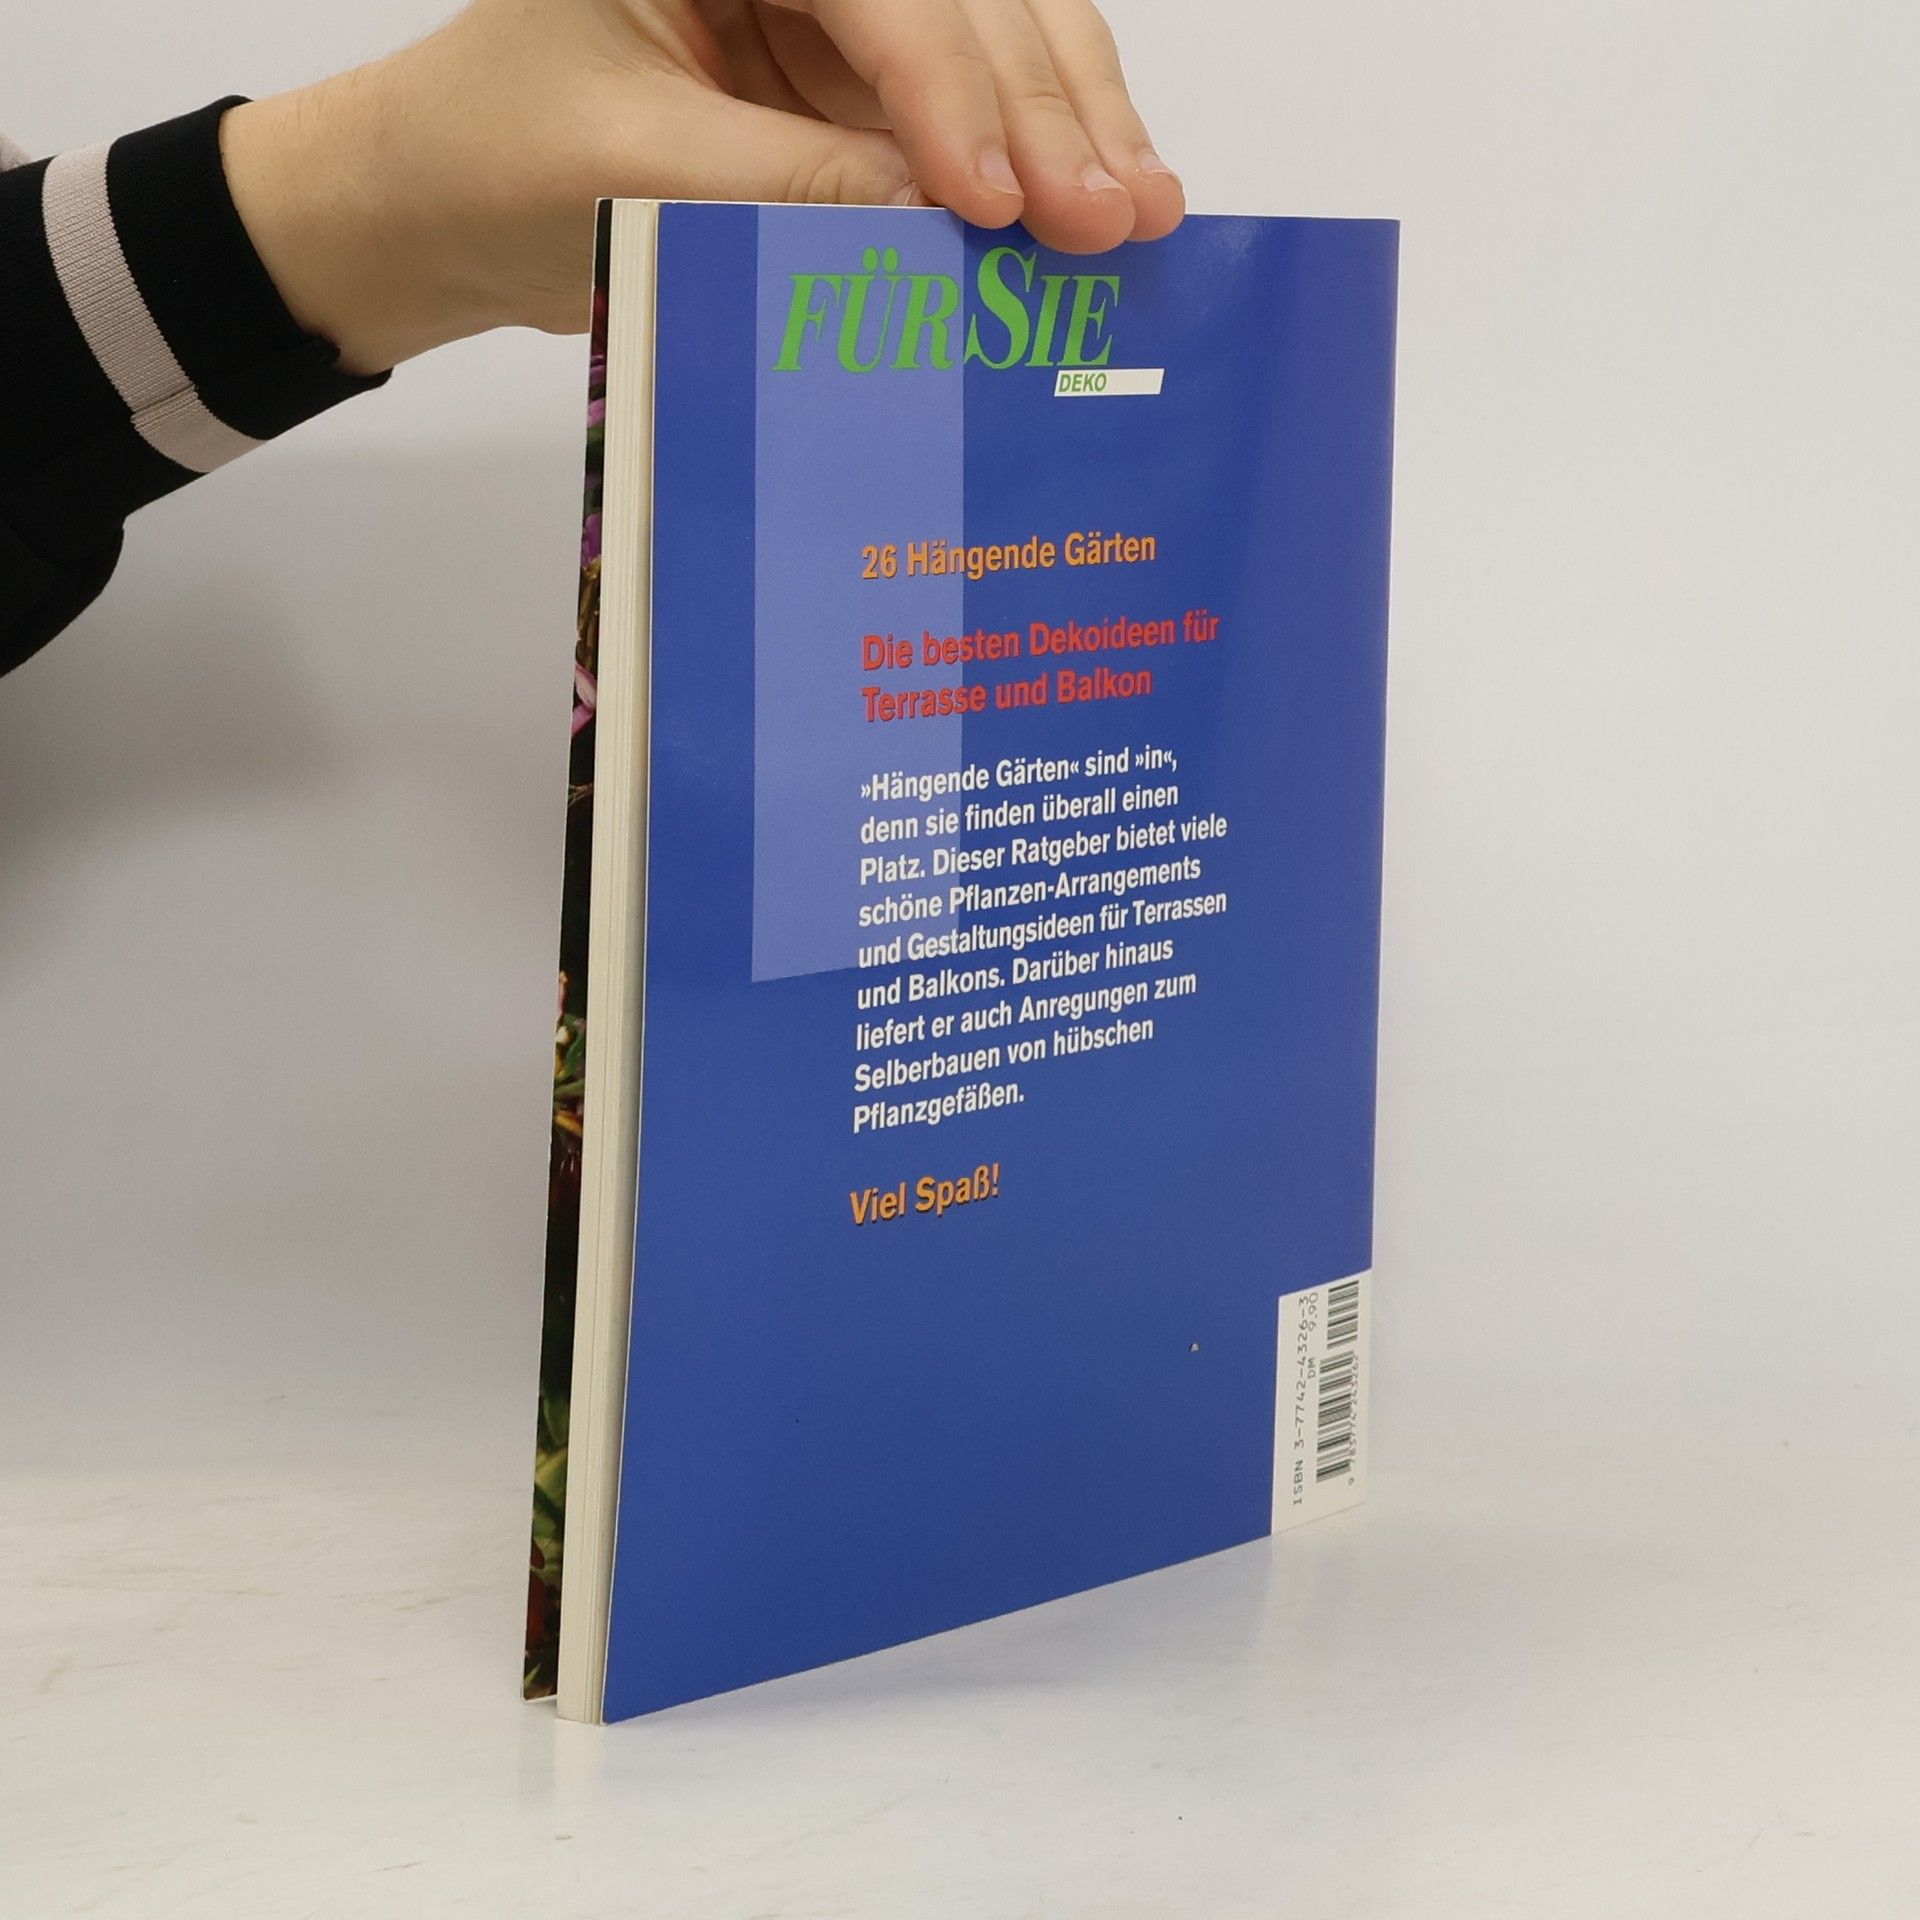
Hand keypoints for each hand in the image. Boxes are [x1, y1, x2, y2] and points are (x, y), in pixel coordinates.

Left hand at [222, 0, 1183, 375]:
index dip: (953, 91)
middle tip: (1120, 212)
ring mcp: (828, 16)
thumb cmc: (491, 164)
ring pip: (989, 45)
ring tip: (1142, 213)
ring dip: (1069, 128)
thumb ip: (784, 186)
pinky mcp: (844, 88)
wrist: (436, 215)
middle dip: (1047, 108)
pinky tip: (1091, 208)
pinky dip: (1025, 169)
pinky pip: (954, 120)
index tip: (1006, 203)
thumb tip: (940, 223)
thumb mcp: (628, 170)